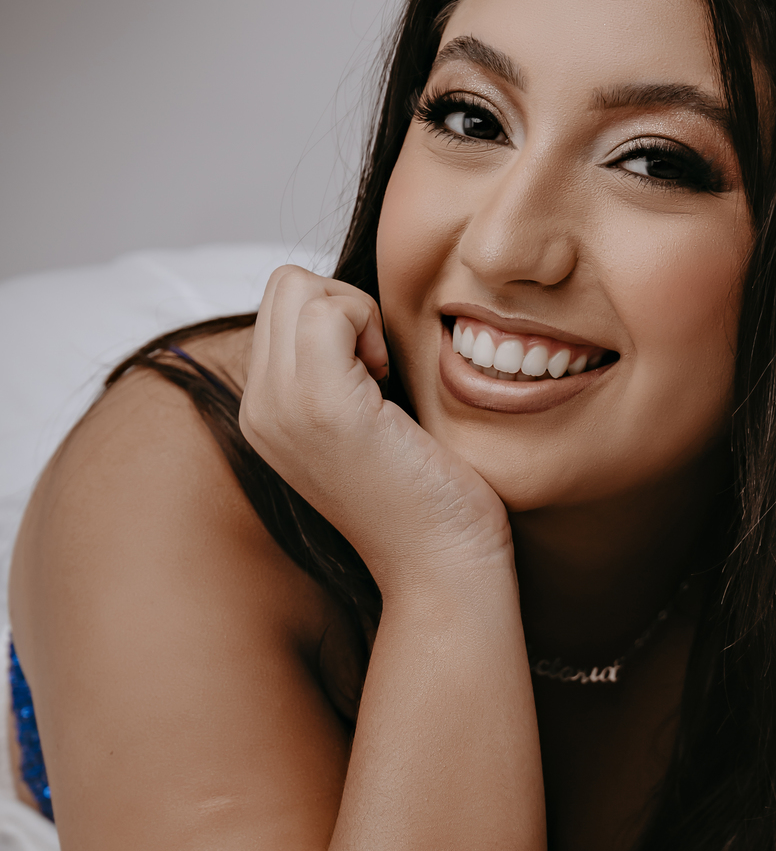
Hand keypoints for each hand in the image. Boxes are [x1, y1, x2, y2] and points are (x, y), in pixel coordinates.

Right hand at [239, 266, 511, 591]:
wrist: (441, 565)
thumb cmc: (427, 496)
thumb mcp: (365, 423)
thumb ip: (342, 370)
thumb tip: (353, 310)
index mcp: (265, 413)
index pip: (280, 308)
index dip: (339, 320)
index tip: (376, 377)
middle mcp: (258, 409)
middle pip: (283, 286)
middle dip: (343, 305)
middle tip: (381, 369)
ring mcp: (281, 406)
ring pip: (297, 286)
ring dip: (355, 313)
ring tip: (383, 378)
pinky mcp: (321, 405)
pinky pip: (327, 308)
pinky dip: (368, 323)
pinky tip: (390, 382)